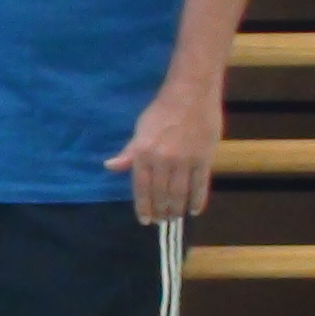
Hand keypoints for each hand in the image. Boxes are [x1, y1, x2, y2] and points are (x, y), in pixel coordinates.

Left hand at [107, 76, 222, 221]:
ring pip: (180, 193)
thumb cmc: (162, 110)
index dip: (144, 207)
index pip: (141, 188)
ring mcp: (185, 161)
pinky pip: (200, 185)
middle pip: (161, 194)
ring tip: (175, 218)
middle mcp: (162, 160)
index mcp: (144, 153)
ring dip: (176, 210)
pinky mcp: (204, 158)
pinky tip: (194, 210)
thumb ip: (129, 152)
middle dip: (161, 211)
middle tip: (162, 222)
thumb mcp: (140, 130)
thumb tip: (110, 167)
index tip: (145, 220)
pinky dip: (197, 200)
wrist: (191, 93)